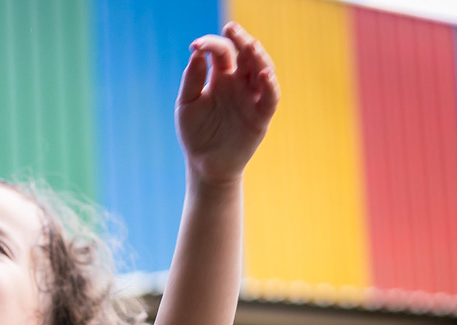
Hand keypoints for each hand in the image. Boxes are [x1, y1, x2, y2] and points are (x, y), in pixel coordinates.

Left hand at [176, 21, 279, 183]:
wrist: (205, 164)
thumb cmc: (195, 133)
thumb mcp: (187, 104)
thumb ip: (192, 79)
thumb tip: (197, 53)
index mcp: (221, 77)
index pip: (222, 52)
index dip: (212, 44)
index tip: (196, 46)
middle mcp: (240, 83)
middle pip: (247, 55)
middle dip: (241, 40)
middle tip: (232, 28)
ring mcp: (252, 98)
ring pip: (262, 70)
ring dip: (258, 57)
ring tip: (250, 46)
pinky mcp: (261, 116)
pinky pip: (270, 97)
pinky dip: (270, 85)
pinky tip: (263, 75)